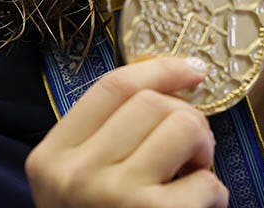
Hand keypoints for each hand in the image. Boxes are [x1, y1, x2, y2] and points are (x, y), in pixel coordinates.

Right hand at [26, 56, 227, 207]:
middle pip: (153, 104)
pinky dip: (213, 195)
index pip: (111, 87)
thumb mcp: (79, 184)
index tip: (194, 68)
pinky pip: (207, 182)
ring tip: (189, 180)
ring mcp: (114, 197)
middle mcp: (77, 175)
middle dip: (186, 120)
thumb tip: (173, 80)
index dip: (160, 69)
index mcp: (51, 159)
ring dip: (202, 154)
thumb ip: (107, 138)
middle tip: (187, 155)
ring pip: (184, 128)